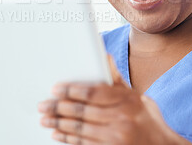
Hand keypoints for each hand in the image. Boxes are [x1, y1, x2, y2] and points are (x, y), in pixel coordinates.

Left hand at [38, 55, 191, 144]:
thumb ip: (117, 80)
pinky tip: (58, 133)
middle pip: (83, 111)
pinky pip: (84, 144)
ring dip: (59, 123)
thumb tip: (104, 56)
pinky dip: (68, 139)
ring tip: (45, 118)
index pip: (94, 92)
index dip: (72, 90)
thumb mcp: (137, 97)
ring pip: (79, 128)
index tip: (56, 89)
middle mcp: (121, 119)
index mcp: (128, 100)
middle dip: (59, 107)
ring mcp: (115, 138)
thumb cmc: (148, 120)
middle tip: (43, 104)